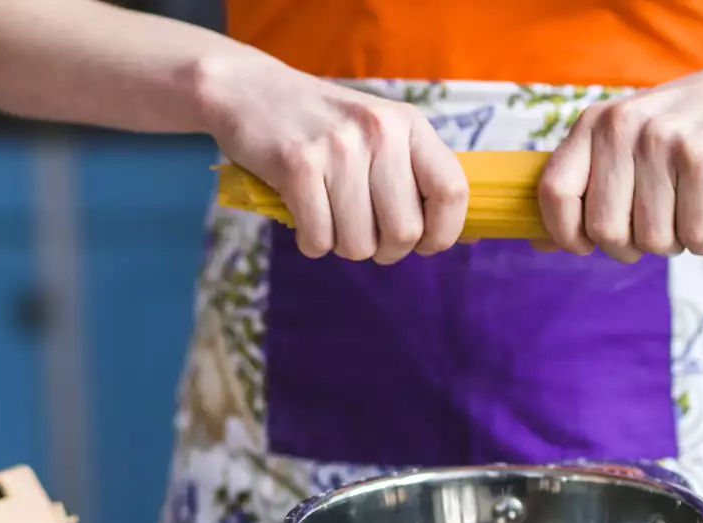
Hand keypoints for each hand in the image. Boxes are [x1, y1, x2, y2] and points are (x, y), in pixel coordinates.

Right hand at [197, 54, 467, 263]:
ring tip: (331, 222)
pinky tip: (305, 221)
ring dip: (344, 247)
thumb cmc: (322, 125)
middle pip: (404, 231)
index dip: (442, 233)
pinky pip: (319, 238)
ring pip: (359, 243)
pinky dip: (312, 243)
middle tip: (366, 238)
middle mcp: (379, 130)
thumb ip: (413, 173)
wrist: (249, 90)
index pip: (451, 191)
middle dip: (385, 251)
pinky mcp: (297, 164)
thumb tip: (453, 236)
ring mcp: (338, 146)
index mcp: (409, 124)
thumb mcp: (379, 130)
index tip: (424, 245)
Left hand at [538, 56, 702, 262]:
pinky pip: (692, 232)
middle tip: (653, 235)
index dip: (566, 234)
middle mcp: (620, 128)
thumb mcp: (624, 139)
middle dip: (630, 248)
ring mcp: (661, 140)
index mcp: (592, 124)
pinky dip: (702, 241)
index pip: (553, 193)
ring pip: (652, 238)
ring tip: (686, 221)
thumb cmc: (684, 127)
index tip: (587, 246)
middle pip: (604, 229)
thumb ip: (583, 185)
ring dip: (673, 244)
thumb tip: (540, 243)